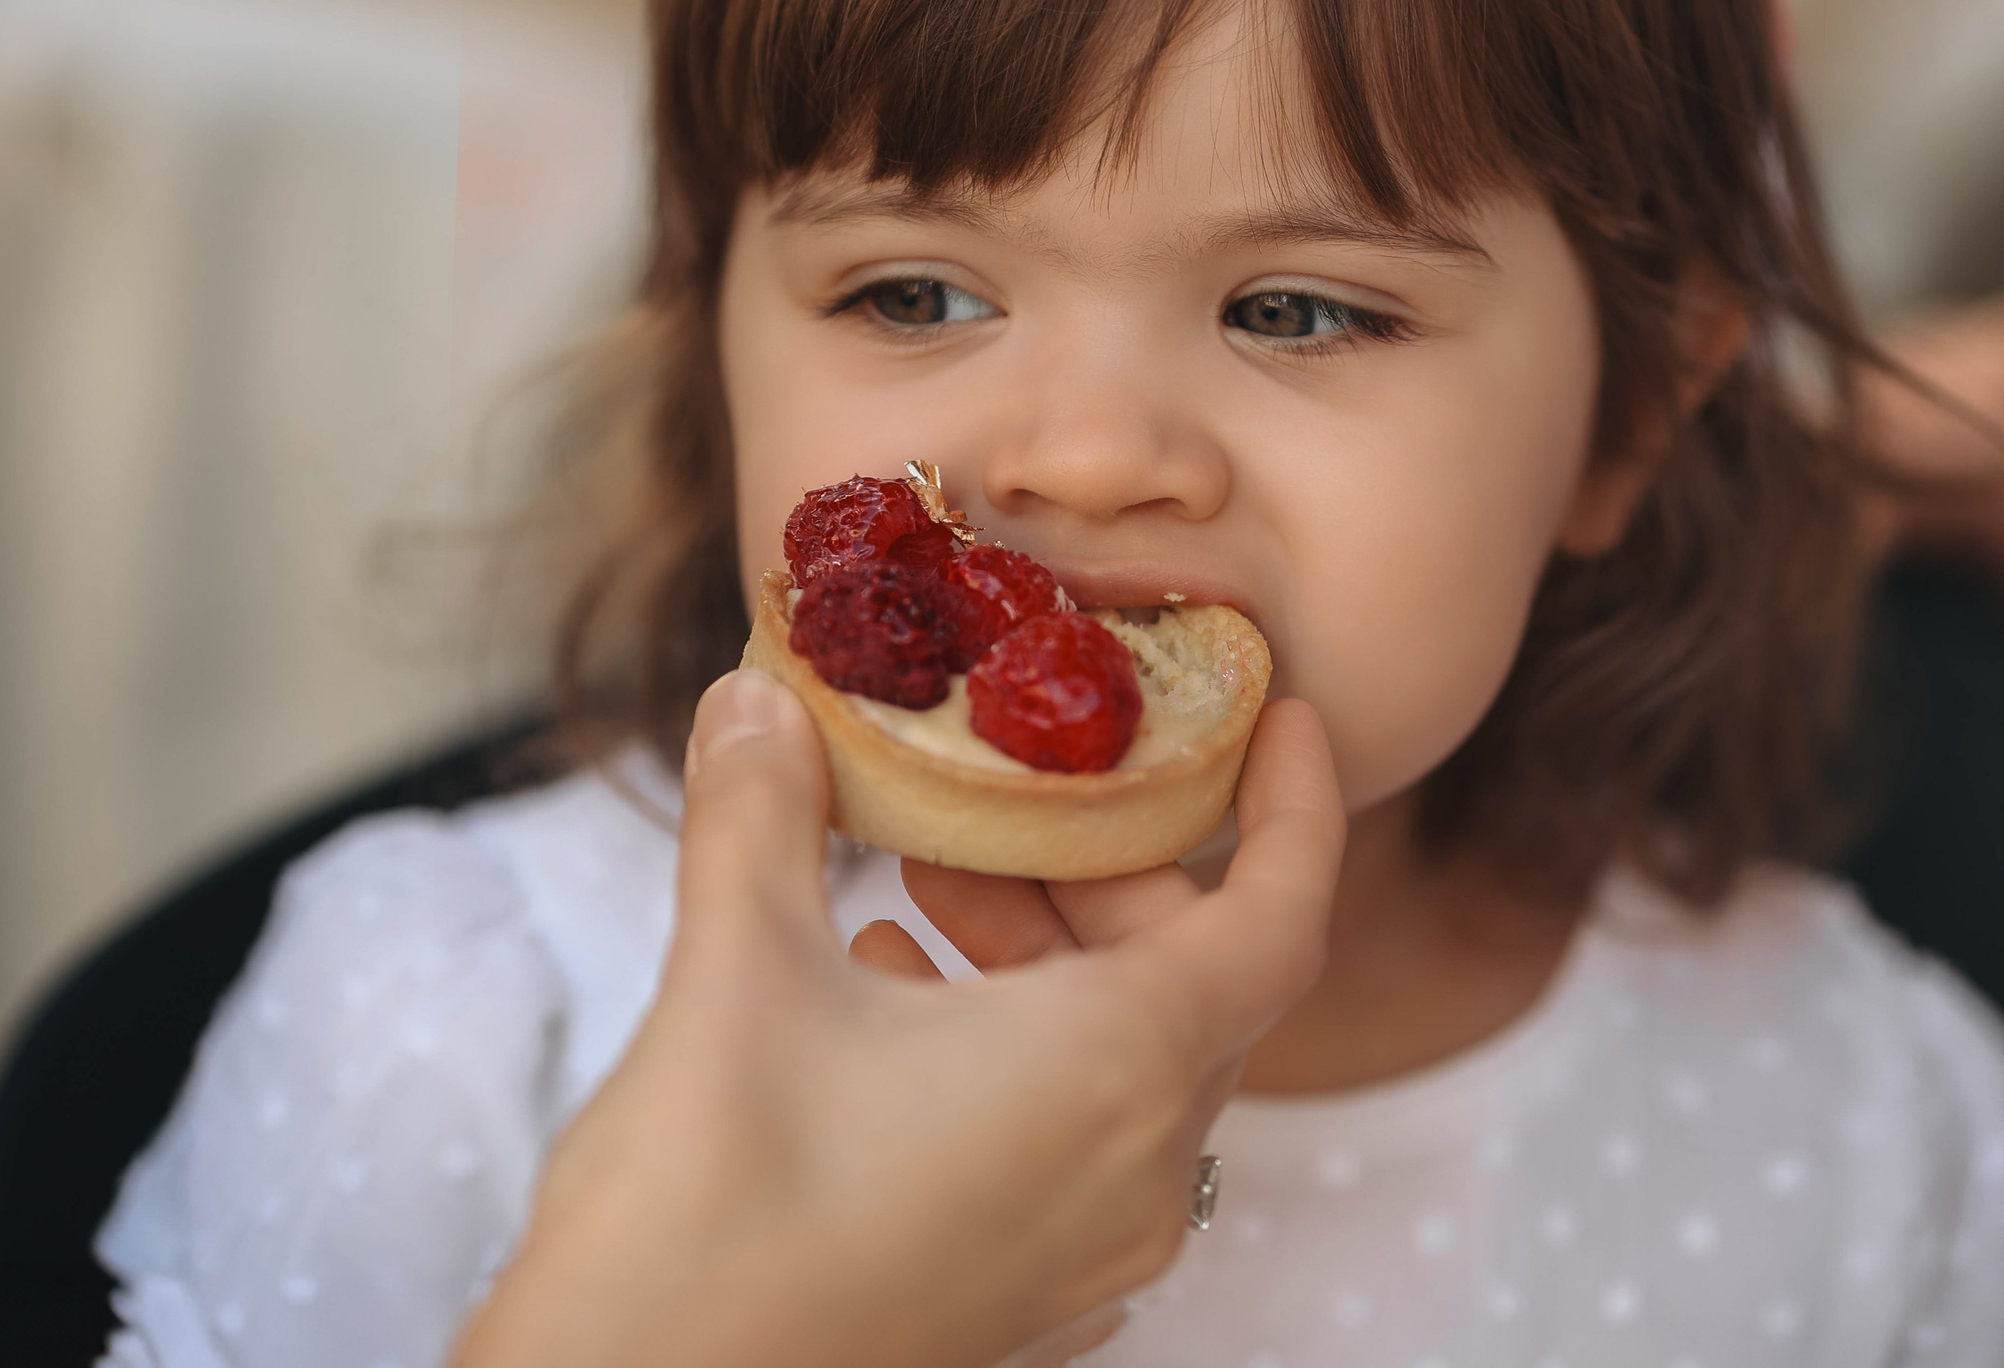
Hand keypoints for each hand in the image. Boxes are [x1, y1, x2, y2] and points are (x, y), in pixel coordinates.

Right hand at [453, 672, 1344, 1367]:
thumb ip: (763, 812)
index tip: (1282, 722)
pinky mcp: (1015, 1304)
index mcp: (1117, 1075)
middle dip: (1104, 872)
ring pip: (1126, 1065)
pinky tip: (886, 1001)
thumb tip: (763, 699)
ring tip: (916, 894)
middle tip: (1000, 805)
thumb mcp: (736, 970)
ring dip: (1046, 959)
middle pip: (1191, 982)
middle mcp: (1134, 1176)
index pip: (1279, 920)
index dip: (1298, 809)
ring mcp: (1082, 1257)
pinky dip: (1017, 1051)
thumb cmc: (704, 1208)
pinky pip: (1072, 1146)